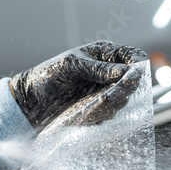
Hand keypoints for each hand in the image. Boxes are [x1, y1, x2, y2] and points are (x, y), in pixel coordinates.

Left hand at [10, 40, 147, 131]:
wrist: (31, 101)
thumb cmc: (48, 75)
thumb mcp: (71, 66)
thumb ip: (98, 69)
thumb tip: (125, 72)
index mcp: (104, 54)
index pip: (134, 56)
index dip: (139, 67)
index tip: (132, 79)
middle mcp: (108, 72)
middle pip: (132, 82)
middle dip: (122, 91)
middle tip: (107, 97)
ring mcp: (104, 91)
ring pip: (122, 101)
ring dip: (108, 106)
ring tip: (87, 106)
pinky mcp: (99, 108)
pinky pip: (109, 114)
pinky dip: (98, 115)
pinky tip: (82, 113)